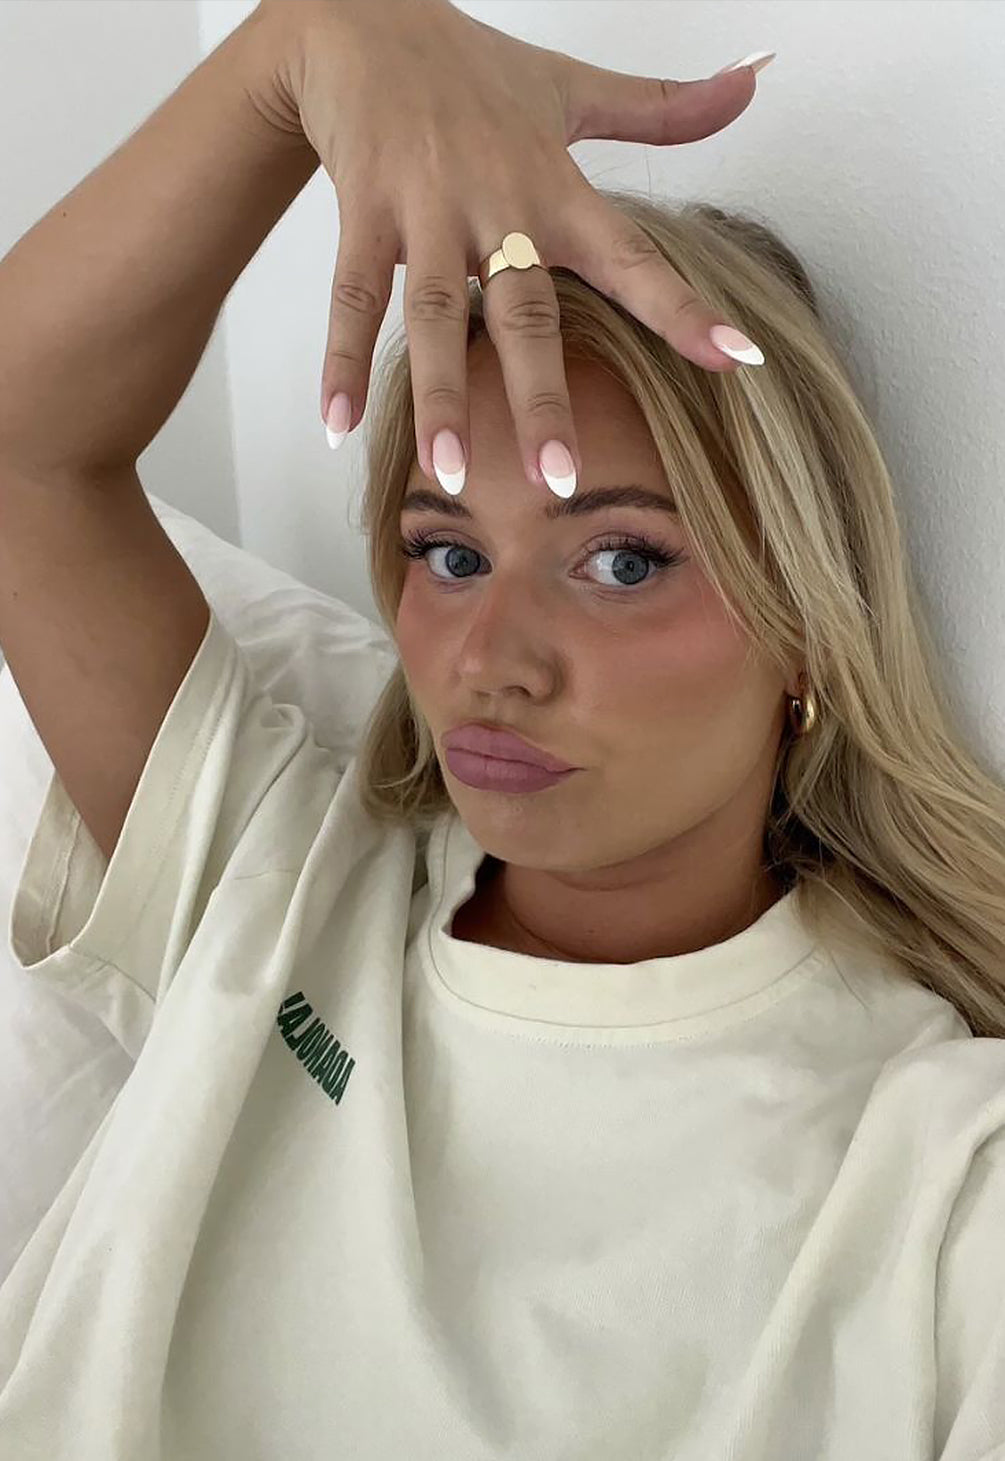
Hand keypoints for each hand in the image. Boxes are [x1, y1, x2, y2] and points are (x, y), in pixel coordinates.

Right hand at [263, 0, 765, 492]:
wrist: (363, 16)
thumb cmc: (474, 71)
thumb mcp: (571, 88)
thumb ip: (662, 107)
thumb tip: (752, 82)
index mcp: (554, 186)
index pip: (632, 255)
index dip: (684, 308)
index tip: (736, 361)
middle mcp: (496, 203)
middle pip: (525, 312)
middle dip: (540, 397)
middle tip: (558, 479)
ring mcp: (426, 209)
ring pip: (436, 314)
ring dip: (441, 397)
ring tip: (446, 474)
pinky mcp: (363, 209)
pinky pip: (353, 293)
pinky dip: (342, 360)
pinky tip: (338, 427)